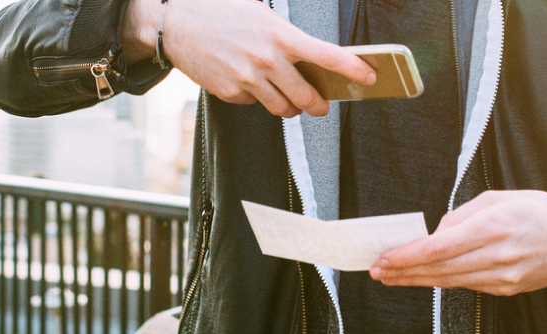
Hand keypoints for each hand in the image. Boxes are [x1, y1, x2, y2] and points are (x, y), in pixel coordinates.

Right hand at [121, 0, 375, 116]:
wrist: (176, 23)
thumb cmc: (220, 13)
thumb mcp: (260, 15)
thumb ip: (286, 37)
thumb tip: (310, 61)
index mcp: (280, 35)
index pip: (327, 56)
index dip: (353, 69)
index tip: (370, 77)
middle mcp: (267, 60)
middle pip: (307, 96)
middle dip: (318, 104)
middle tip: (321, 105)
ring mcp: (247, 79)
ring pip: (282, 108)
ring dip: (289, 106)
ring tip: (286, 98)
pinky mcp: (230, 93)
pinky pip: (254, 104)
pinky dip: (255, 97)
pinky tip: (245, 80)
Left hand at [369, 190, 546, 295]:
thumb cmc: (538, 210)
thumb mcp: (497, 198)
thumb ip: (460, 216)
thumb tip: (432, 236)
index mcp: (494, 226)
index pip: (438, 248)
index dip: (407, 257)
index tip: (384, 259)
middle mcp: (499, 255)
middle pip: (440, 270)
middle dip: (404, 272)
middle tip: (377, 271)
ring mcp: (505, 276)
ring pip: (451, 282)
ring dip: (418, 281)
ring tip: (392, 277)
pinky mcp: (509, 289)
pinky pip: (469, 285)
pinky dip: (444, 281)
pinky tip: (425, 277)